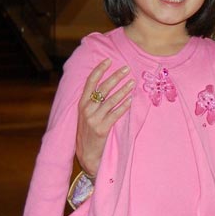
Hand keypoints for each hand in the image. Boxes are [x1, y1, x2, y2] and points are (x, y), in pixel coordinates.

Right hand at [77, 59, 134, 174]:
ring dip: (124, 90)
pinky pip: (116, 114)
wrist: (86, 155)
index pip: (90, 82)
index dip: (99, 70)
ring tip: (133, 83)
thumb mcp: (85, 114)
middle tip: (127, 69)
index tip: (109, 60)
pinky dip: (124, 106)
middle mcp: (86, 110)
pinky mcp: (102, 129)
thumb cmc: (88, 132)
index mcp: (81, 104)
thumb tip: (105, 84)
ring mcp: (94, 119)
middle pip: (103, 88)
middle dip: (116, 77)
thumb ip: (92, 101)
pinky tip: (131, 100)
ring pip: (111, 100)